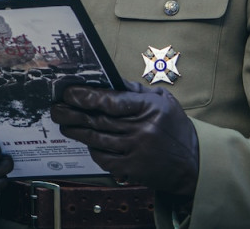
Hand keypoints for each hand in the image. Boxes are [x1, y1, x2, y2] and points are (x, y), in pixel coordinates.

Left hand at [51, 81, 198, 197]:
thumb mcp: (163, 100)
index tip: (70, 93)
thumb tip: (109, 81)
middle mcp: (142, 129)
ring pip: (97, 139)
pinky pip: (104, 158)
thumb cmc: (176, 128)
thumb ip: (136, 90)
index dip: (87, 97)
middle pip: (99, 120)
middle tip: (57, 109)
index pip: (112, 100)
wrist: (192, 162)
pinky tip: (86, 142)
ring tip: (64, 124)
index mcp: (150, 108)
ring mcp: (136, 151)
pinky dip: (93, 149)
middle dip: (73, 113)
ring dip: (77, 131)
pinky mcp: (132, 169)